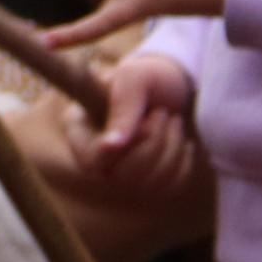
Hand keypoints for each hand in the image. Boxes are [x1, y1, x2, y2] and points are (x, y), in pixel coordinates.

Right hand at [92, 51, 198, 188]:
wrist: (172, 86)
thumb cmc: (145, 76)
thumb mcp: (132, 79)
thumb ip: (121, 106)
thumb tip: (111, 146)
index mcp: (80, 132)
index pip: (92, 159)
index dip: (117, 148)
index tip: (143, 122)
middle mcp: (97, 161)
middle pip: (124, 175)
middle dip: (154, 140)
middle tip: (161, 112)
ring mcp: (123, 176)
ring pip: (150, 182)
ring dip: (171, 145)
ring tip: (171, 119)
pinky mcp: (150, 184)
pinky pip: (170, 186)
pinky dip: (182, 159)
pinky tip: (179, 139)